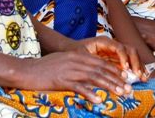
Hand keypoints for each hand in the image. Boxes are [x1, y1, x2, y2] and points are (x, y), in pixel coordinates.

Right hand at [18, 49, 132, 103]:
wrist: (25, 71)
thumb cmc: (43, 69)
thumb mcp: (62, 62)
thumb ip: (76, 66)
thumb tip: (90, 76)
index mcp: (76, 55)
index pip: (100, 62)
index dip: (114, 71)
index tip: (125, 79)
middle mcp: (75, 60)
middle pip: (100, 70)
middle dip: (116, 80)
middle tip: (128, 90)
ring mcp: (68, 70)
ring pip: (94, 78)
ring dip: (109, 86)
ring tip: (120, 94)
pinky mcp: (61, 80)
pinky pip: (79, 87)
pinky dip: (90, 94)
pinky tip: (98, 100)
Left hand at [75, 36, 146, 80]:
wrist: (70, 50)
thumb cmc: (74, 51)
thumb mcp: (80, 55)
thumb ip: (90, 61)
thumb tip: (98, 70)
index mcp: (104, 42)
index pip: (119, 47)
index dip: (124, 58)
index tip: (126, 69)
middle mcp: (112, 45)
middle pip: (130, 50)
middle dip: (136, 62)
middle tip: (139, 75)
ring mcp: (116, 52)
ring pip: (132, 56)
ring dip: (139, 66)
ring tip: (142, 78)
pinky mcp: (117, 59)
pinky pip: (130, 63)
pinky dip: (136, 70)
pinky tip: (140, 78)